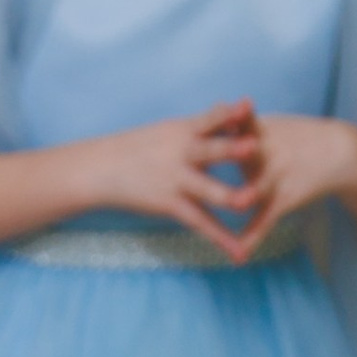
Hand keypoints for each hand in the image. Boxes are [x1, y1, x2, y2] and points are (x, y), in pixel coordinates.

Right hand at [94, 103, 269, 256]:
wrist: (102, 168)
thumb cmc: (143, 145)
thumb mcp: (171, 129)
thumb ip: (202, 123)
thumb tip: (228, 107)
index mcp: (185, 130)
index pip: (211, 118)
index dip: (229, 112)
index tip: (248, 105)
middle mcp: (183, 154)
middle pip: (210, 150)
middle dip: (231, 148)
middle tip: (254, 145)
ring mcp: (177, 181)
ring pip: (207, 189)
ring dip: (229, 195)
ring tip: (250, 202)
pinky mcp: (171, 205)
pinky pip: (200, 222)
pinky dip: (221, 237)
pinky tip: (239, 251)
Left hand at [220, 112, 356, 258]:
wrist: (338, 150)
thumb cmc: (298, 136)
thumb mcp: (272, 125)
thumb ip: (243, 125)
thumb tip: (213, 117)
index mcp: (260, 130)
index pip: (237, 122)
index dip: (221, 120)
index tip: (201, 120)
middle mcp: (268, 152)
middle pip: (245, 152)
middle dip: (231, 151)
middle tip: (207, 156)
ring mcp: (277, 175)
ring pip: (258, 186)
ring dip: (249, 194)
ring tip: (239, 203)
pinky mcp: (285, 197)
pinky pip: (267, 219)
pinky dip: (254, 236)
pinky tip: (240, 254)